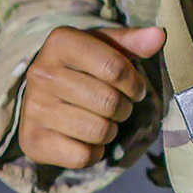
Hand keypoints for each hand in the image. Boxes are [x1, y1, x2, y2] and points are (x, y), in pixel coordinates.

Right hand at [18, 25, 163, 167]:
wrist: (39, 97)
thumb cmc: (82, 68)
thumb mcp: (104, 47)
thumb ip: (132, 41)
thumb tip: (159, 36)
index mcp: (60, 42)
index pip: (114, 68)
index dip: (134, 83)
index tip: (135, 89)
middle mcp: (41, 73)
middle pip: (108, 102)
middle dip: (124, 108)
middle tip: (119, 107)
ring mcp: (33, 108)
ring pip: (98, 131)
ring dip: (111, 131)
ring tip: (103, 121)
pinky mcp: (32, 140)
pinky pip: (82, 156)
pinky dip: (94, 152)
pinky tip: (85, 139)